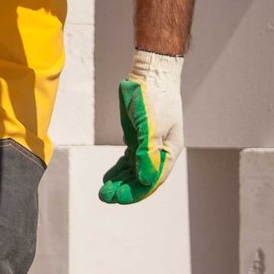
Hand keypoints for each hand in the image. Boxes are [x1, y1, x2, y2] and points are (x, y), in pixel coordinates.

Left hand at [99, 49, 182, 203]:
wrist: (151, 74)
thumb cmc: (155, 98)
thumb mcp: (150, 125)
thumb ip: (146, 153)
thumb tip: (145, 180)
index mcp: (168, 150)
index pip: (153, 179)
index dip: (136, 191)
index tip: (118, 199)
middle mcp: (160, 151)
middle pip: (142, 177)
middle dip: (124, 188)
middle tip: (104, 196)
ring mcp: (148, 144)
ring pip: (134, 170)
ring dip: (120, 181)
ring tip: (104, 191)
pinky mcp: (137, 137)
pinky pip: (128, 159)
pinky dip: (119, 169)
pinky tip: (109, 177)